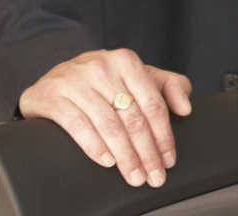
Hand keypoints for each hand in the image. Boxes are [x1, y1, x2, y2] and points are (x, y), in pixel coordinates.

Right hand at [18, 48, 192, 187]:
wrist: (51, 80)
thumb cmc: (101, 81)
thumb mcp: (136, 77)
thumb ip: (168, 86)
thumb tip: (185, 108)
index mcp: (126, 61)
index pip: (153, 104)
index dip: (164, 135)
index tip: (169, 160)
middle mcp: (101, 67)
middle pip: (133, 118)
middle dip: (147, 152)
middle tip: (153, 176)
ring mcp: (75, 81)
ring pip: (109, 125)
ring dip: (125, 156)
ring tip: (134, 176)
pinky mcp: (52, 97)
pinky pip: (78, 126)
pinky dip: (95, 147)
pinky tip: (108, 162)